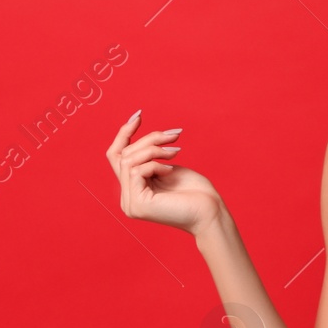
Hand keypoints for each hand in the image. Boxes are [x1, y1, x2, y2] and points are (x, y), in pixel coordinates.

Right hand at [106, 111, 224, 234]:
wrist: (210, 213)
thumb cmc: (195, 192)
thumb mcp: (167, 166)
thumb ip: (147, 157)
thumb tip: (131, 130)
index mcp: (133, 190)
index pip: (117, 157)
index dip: (124, 134)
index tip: (138, 114)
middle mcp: (127, 198)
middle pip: (123, 155)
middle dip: (149, 139)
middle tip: (175, 135)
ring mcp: (130, 203)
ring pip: (129, 160)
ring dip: (154, 149)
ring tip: (176, 151)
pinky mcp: (138, 204)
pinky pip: (136, 171)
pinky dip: (155, 164)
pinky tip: (171, 170)